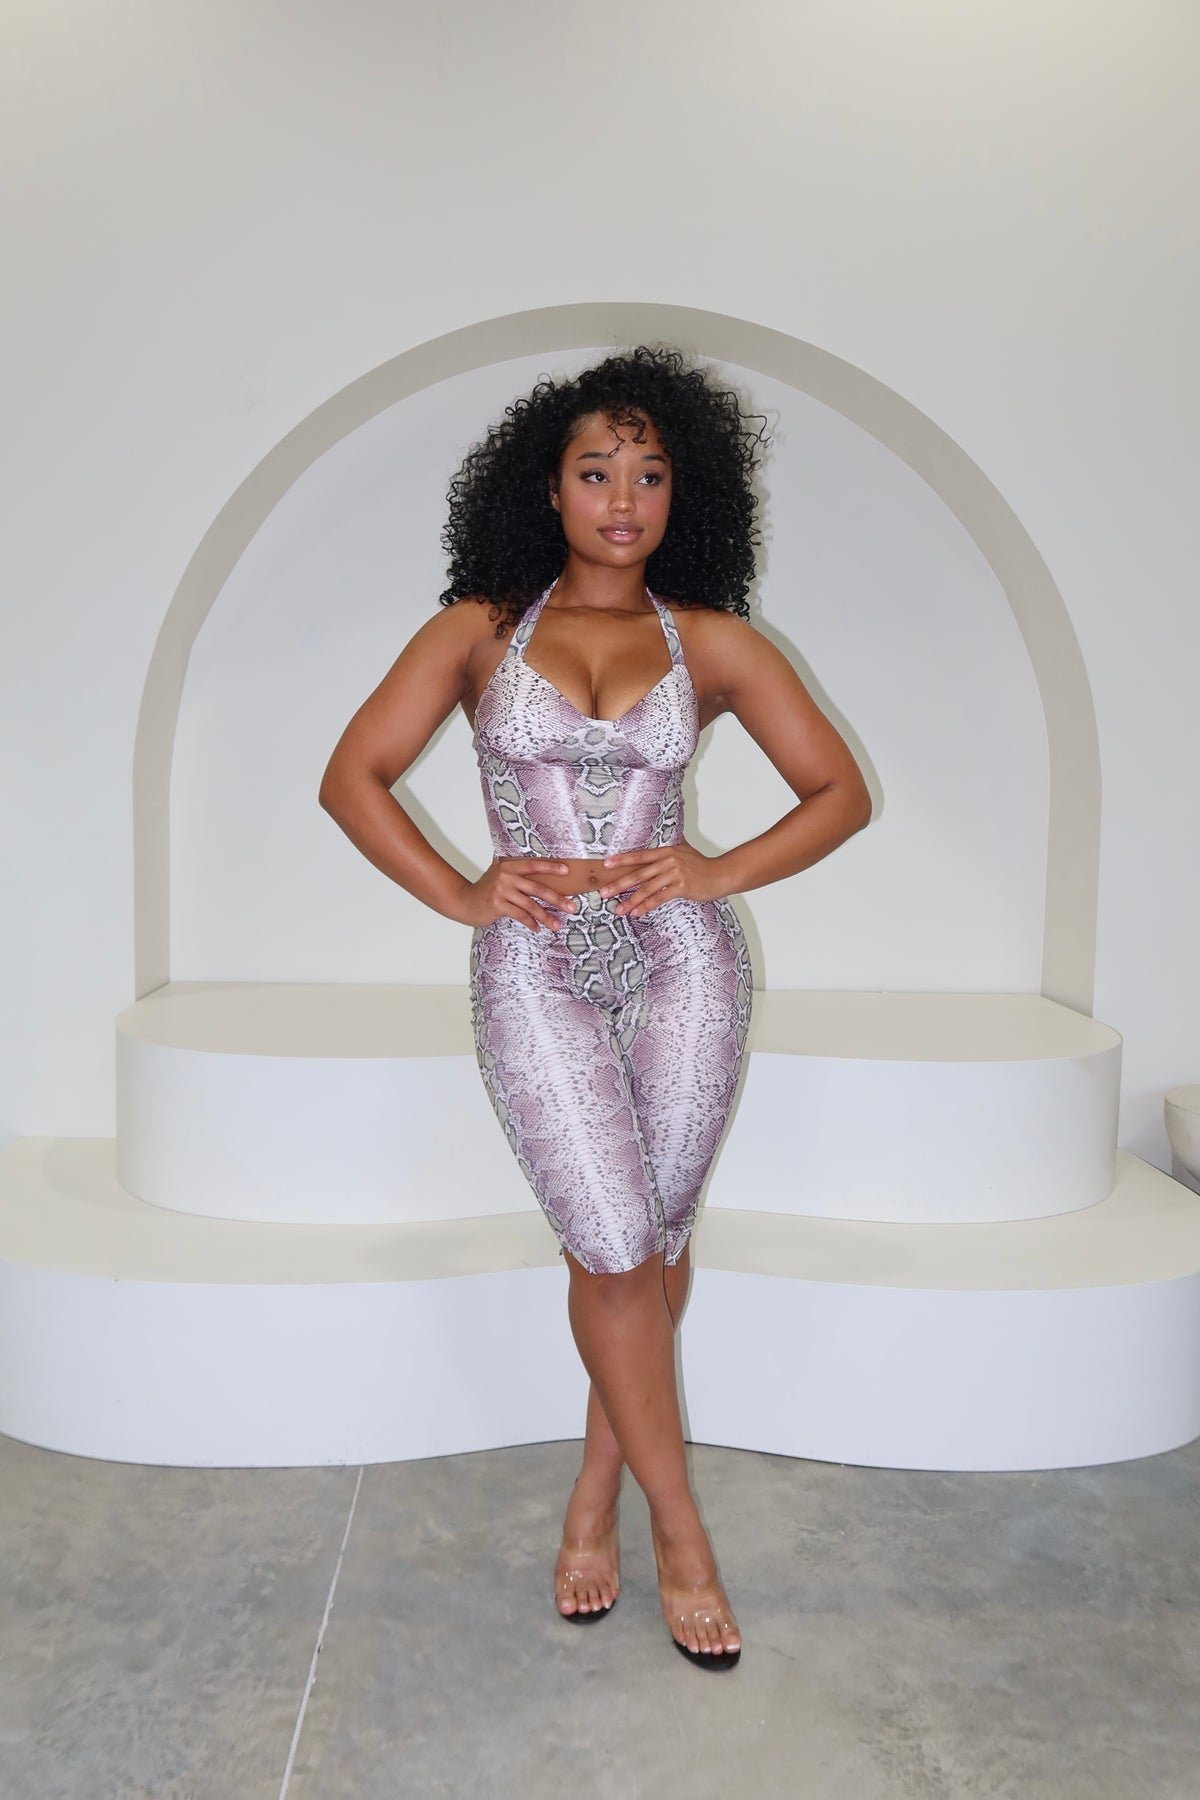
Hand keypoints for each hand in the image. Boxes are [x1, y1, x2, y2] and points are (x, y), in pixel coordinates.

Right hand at [454, 858, 578, 931]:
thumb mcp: (500, 875)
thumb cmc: (487, 889)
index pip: (534, 865)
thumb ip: (517, 874)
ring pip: (531, 905)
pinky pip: (520, 915)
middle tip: (572, 907)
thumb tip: (544, 879)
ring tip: (557, 925)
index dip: (551, 867)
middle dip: (557, 899)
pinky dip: (530, 923)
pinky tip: (537, 928)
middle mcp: (506, 876)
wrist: (465, 901)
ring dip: (546, 917)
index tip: (567, 871)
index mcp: (509, 866)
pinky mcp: (497, 905)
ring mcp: (501, 891)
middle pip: (538, 888)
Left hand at [598, 841, 724, 917]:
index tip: (605, 865)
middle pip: (638, 873)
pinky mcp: (682, 886)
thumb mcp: (685, 850)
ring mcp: (675, 873)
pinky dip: (646, 906)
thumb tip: (664, 835)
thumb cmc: (702, 865)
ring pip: (647, 888)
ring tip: (618, 909)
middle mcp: (668, 861)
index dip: (621, 860)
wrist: (722, 874)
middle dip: (618, 883)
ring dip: (630, 900)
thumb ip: (671, 844)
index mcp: (666, 851)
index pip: (639, 855)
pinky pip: (659, 898)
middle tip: (603, 892)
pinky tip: (636, 912)